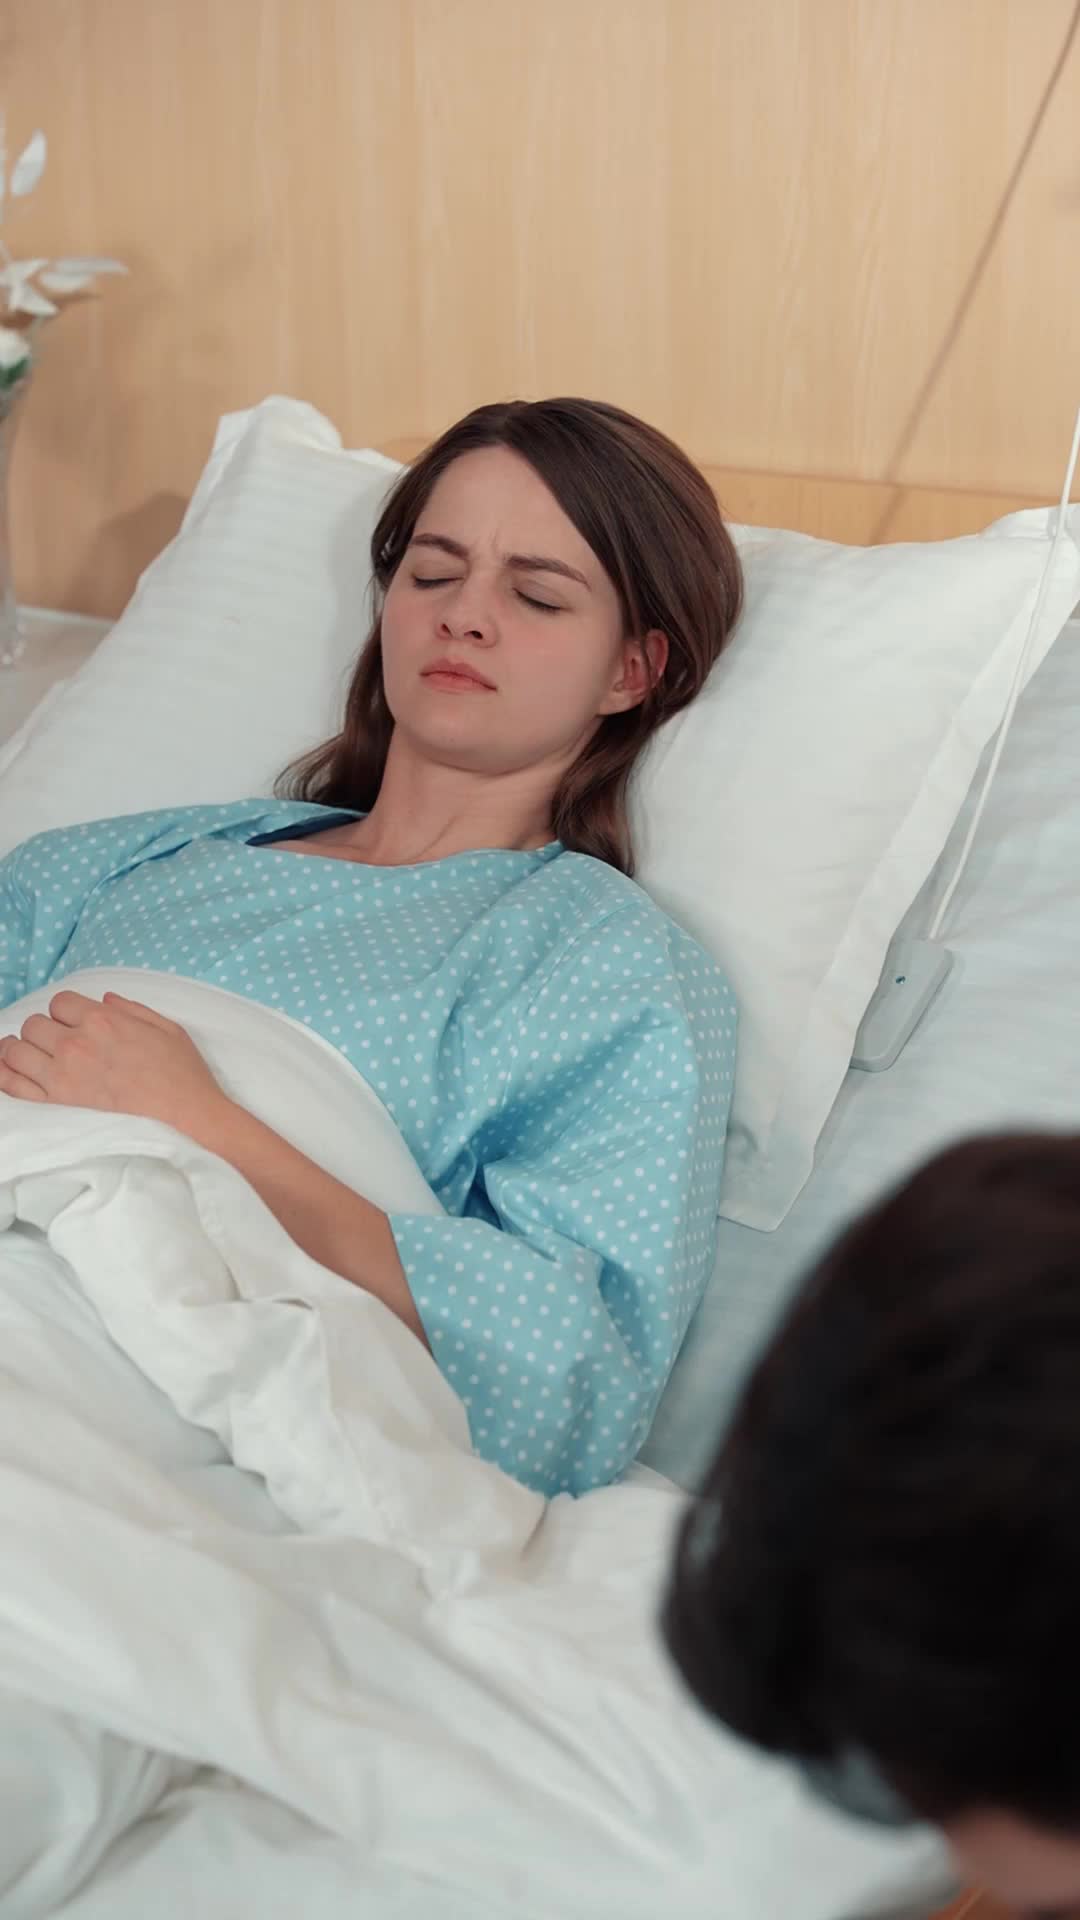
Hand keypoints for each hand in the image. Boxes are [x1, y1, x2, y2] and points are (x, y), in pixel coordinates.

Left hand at [0, 990, 230, 1141]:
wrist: (187, 1115)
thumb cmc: (182, 1073)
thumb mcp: (167, 1027)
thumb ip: (132, 1008)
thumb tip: (105, 999)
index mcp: (103, 1020)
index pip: (60, 1002)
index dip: (66, 1011)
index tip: (75, 1023)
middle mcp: (76, 1043)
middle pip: (34, 1025)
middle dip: (45, 1030)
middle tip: (58, 1044)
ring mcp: (63, 1075)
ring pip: (16, 1050)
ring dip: (21, 1050)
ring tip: (30, 1056)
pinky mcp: (58, 1104)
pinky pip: (14, 1085)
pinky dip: (5, 1075)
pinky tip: (9, 1070)